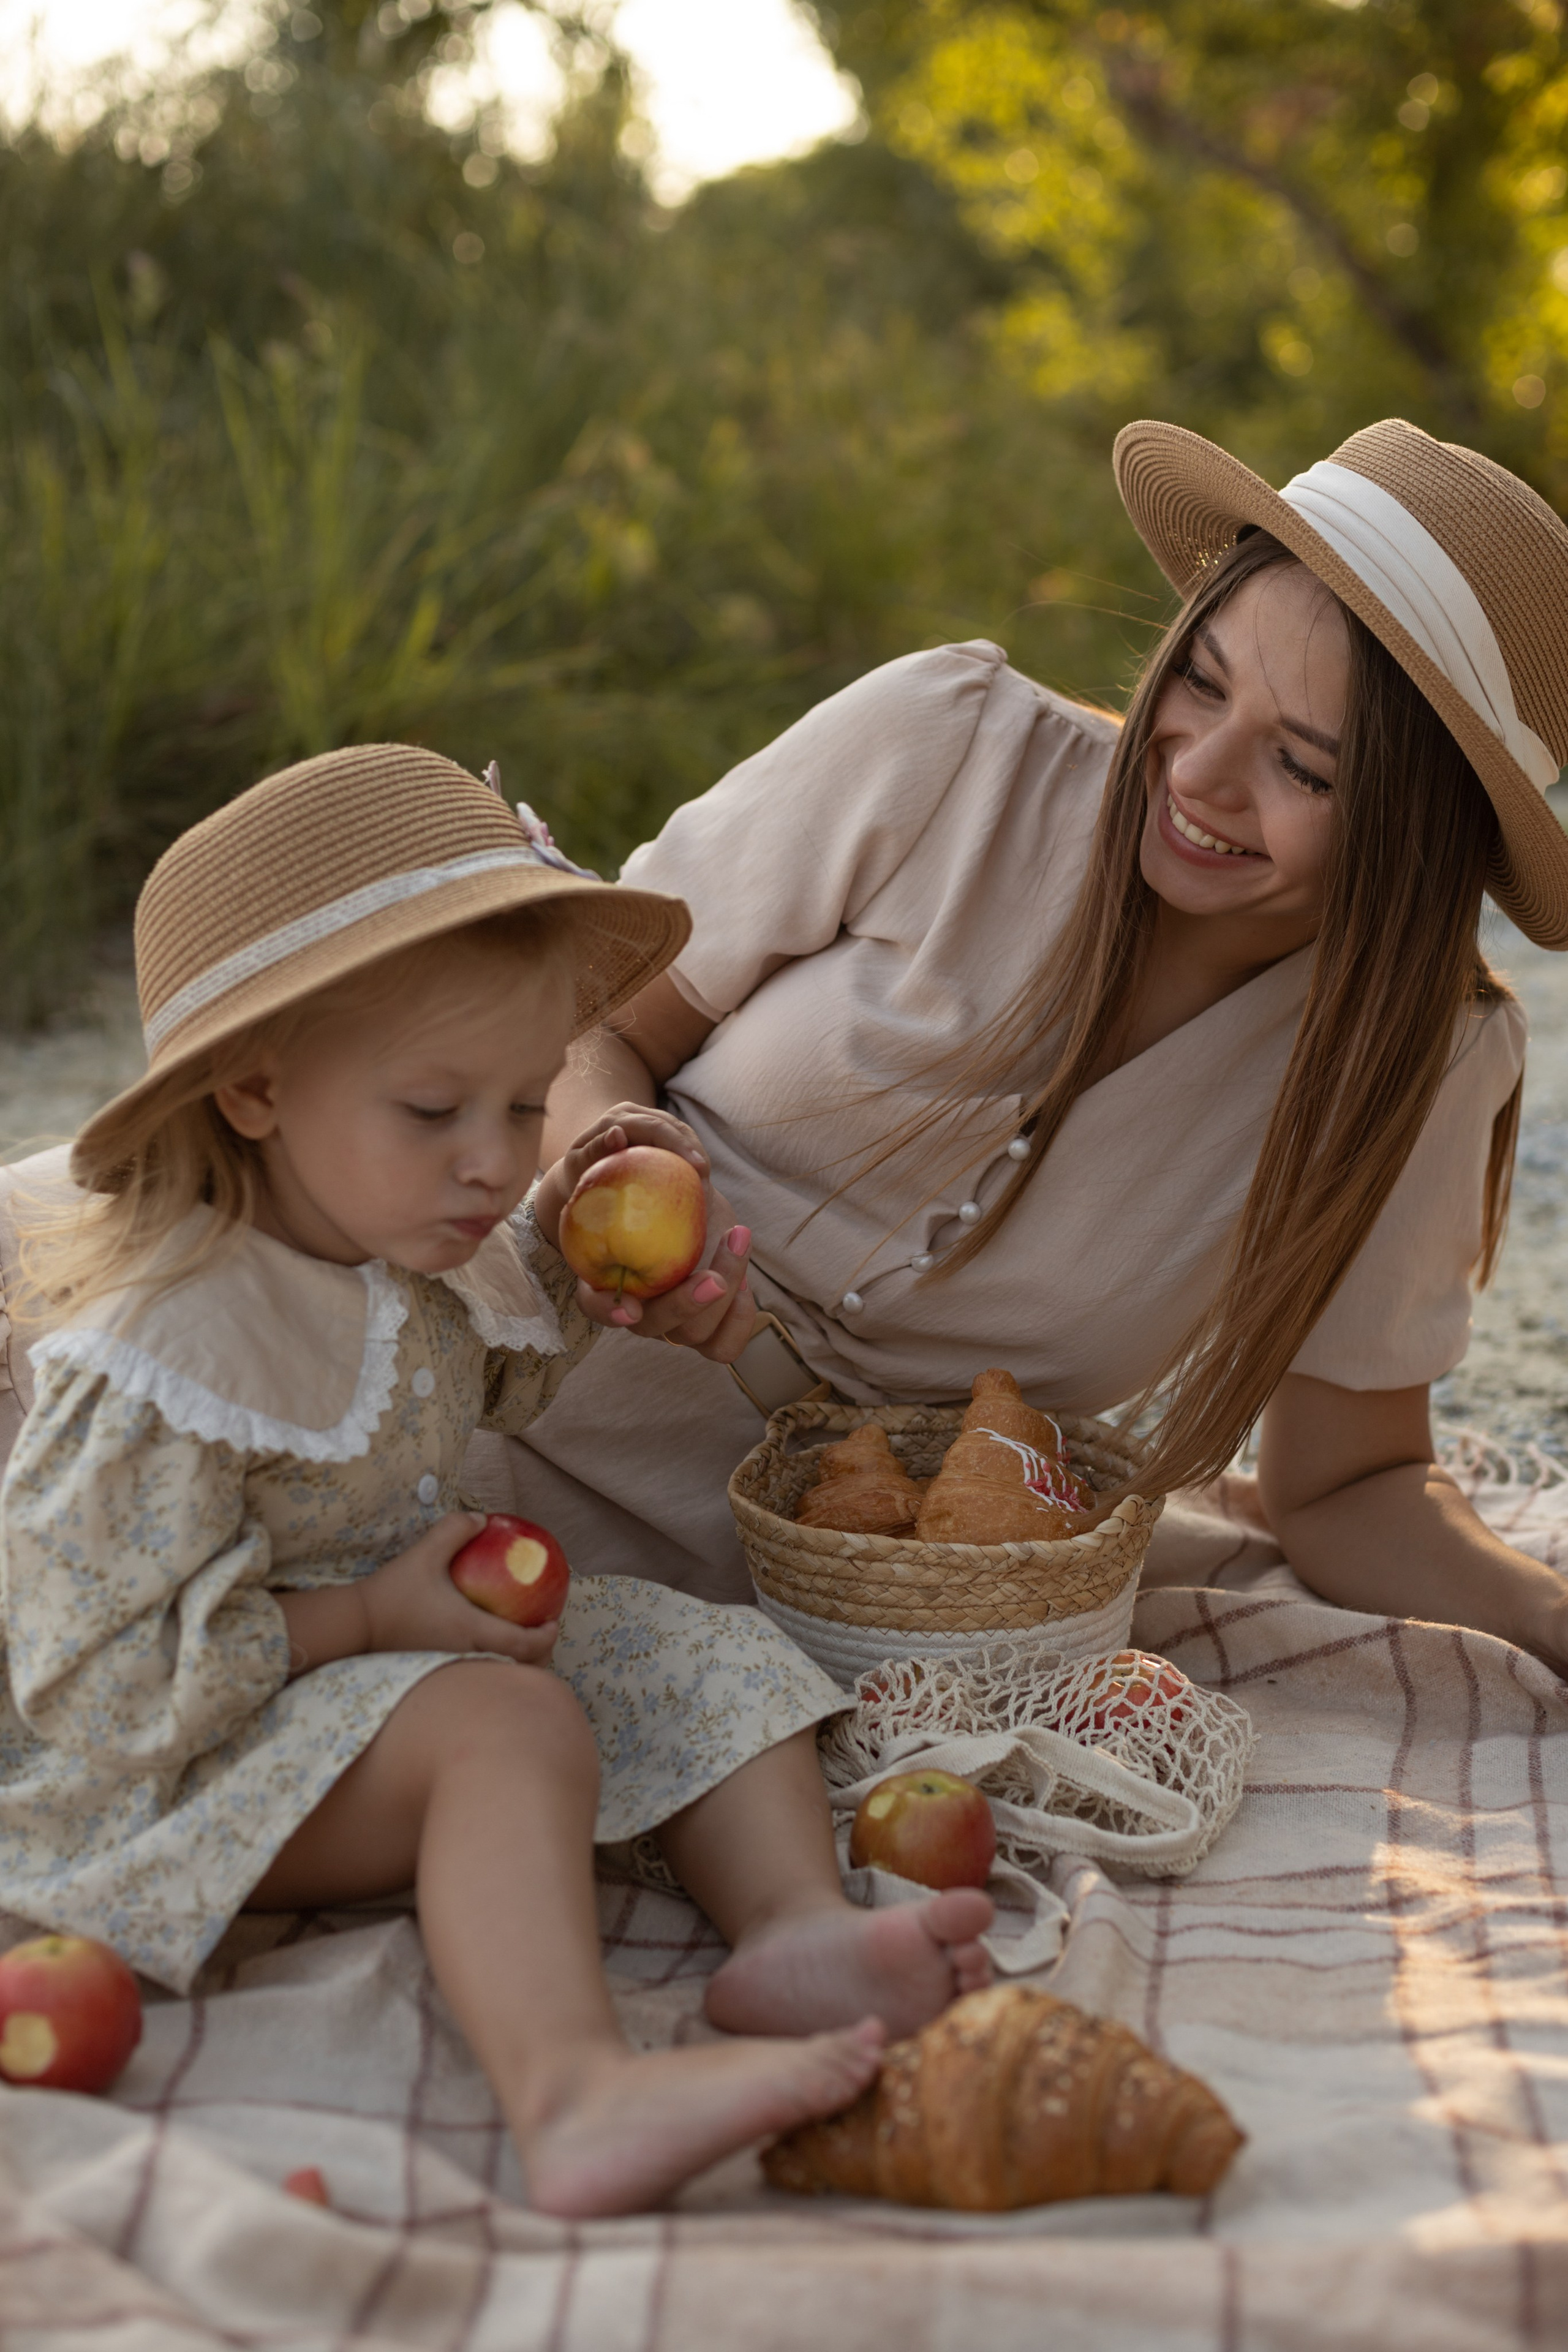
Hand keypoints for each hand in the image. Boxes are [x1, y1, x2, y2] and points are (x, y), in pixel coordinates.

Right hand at [361, 1513, 560, 1665]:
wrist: (355, 1626)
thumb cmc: (391, 1592)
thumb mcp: (424, 1553)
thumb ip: (454, 1530)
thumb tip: (482, 1518)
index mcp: (471, 1631)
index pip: (522, 1645)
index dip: (546, 1637)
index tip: (554, 1622)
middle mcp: (466, 1655)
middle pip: (516, 1668)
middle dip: (537, 1655)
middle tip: (543, 1632)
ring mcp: (451, 1667)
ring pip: (496, 1672)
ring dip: (514, 1660)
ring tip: (520, 1637)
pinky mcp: (437, 1669)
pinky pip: (476, 1670)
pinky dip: (491, 1661)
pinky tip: (485, 1642)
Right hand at [534, 1106, 758, 1365]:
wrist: (681, 1202)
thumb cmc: (649, 1177)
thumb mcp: (637, 1159)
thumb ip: (624, 1148)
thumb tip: (616, 1136)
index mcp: (603, 1279)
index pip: (594, 1306)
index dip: (608, 1312)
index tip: (630, 1309)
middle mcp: (638, 1309)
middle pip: (654, 1326)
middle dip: (685, 1305)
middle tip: (712, 1277)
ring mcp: (673, 1320)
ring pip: (694, 1335)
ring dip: (725, 1297)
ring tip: (738, 1240)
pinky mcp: (708, 1321)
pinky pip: (725, 1345)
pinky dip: (741, 1316)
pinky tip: (746, 1282)